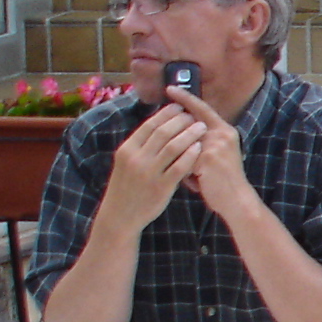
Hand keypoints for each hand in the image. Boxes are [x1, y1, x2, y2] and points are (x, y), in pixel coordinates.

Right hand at [98, 100, 206, 230]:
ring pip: (173, 146)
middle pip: (162, 132)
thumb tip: (157, 126)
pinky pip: (179, 166)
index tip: (179, 106)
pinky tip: (200, 147)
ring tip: (201, 127)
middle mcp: (136, 158)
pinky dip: (190, 154)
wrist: (120, 215)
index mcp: (127, 149)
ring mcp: (149, 172)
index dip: (166, 114)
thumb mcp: (126, 162)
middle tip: (193, 115)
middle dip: (180, 120)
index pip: (149, 125)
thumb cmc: (126, 186)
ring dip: (189, 134)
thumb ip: (140, 146)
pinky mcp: (161, 186)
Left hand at [160, 88, 254, 219]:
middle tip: (173, 141)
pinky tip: (195, 183)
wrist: (237, 199)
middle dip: (175, 130)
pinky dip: (184, 171)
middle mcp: (221, 134)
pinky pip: (183, 158)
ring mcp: (214, 145)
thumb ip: (204, 140)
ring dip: (181, 158)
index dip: (185, 97)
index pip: (201, 108)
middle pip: (189, 123)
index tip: (169, 88)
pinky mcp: (206, 158)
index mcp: (225, 130)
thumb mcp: (219, 154)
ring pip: (182, 143)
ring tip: (193, 174)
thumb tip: (182, 130)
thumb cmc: (224, 179)